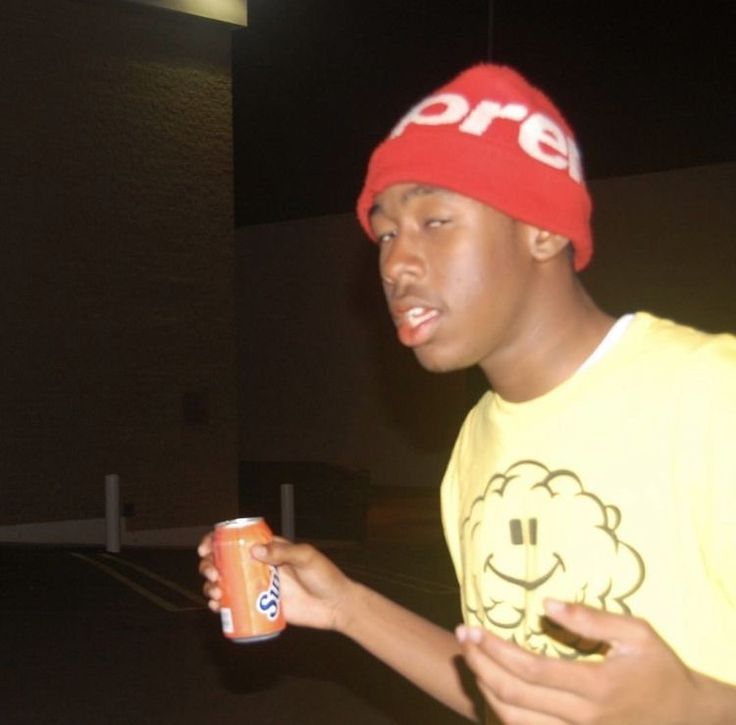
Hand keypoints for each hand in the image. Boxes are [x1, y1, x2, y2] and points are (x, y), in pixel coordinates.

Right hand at [197, 533, 354, 630]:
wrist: (335, 606)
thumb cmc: (324, 576)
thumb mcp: (306, 557)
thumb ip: (284, 552)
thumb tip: (254, 550)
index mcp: (268, 548)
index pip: (237, 539)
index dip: (216, 540)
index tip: (206, 548)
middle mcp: (259, 566)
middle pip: (223, 561)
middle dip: (210, 566)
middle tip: (214, 575)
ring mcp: (258, 586)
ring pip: (225, 583)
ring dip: (211, 586)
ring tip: (215, 593)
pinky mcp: (260, 607)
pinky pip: (234, 605)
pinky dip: (219, 605)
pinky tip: (215, 607)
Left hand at [456, 599, 721, 723]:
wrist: (688, 718)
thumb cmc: (661, 669)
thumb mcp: (637, 633)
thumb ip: (591, 619)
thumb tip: (548, 603)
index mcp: (597, 686)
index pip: (531, 669)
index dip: (495, 649)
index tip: (471, 628)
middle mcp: (583, 718)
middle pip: (514, 696)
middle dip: (480, 665)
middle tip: (462, 638)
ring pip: (516, 721)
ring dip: (486, 689)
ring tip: (472, 660)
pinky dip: (503, 712)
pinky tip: (492, 687)